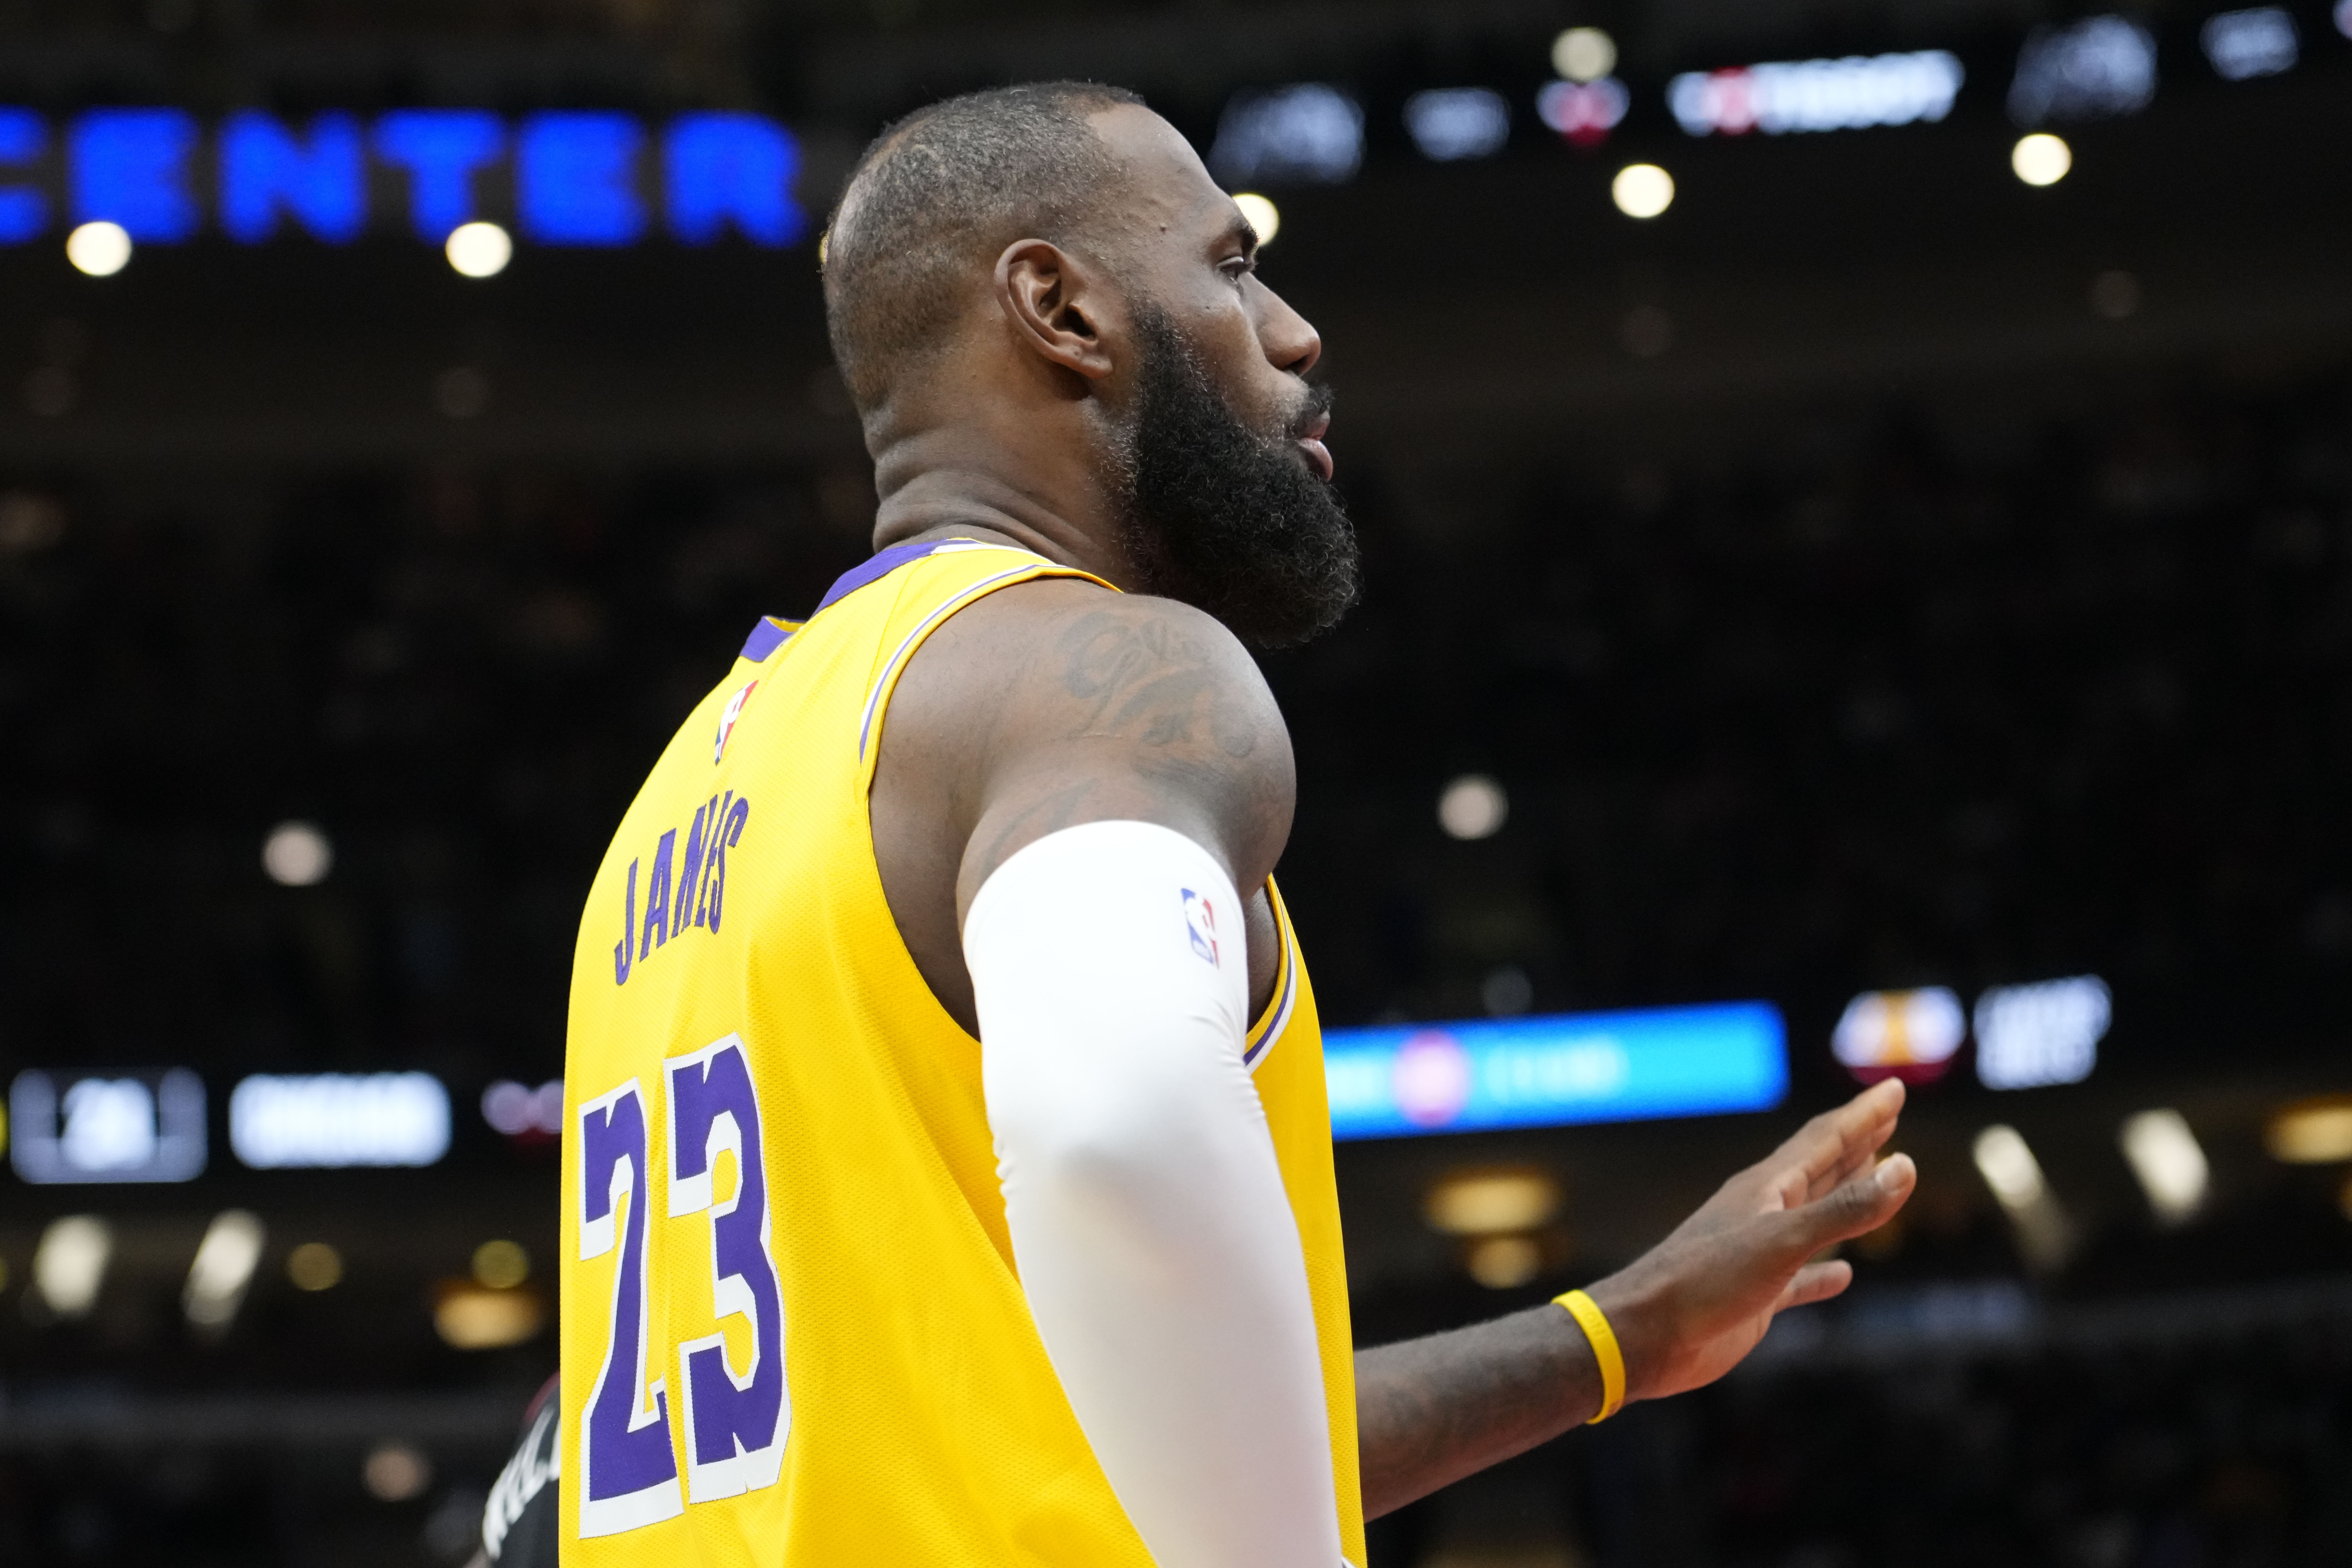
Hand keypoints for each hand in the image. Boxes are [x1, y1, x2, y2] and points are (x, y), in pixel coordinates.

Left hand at [1585, 1080, 1915, 1403]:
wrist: (1647, 1334)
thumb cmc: (1705, 1281)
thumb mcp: (1783, 1240)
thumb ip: (1844, 1208)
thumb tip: (1902, 1166)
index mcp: (1767, 1188)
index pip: (1825, 1139)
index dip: (1863, 1114)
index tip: (1894, 1089)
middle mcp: (1763, 1213)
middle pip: (1819, 1168)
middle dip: (1857, 1141)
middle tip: (1888, 1115)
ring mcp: (1758, 1254)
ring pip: (1812, 1216)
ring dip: (1844, 1195)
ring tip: (1873, 1177)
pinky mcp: (1755, 1295)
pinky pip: (1799, 1278)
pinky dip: (1823, 1273)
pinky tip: (1844, 1273)